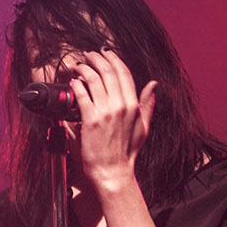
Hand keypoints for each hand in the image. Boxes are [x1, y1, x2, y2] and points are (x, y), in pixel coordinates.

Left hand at [69, 50, 156, 196]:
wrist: (113, 172)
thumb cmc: (126, 153)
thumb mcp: (143, 127)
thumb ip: (147, 104)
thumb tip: (153, 85)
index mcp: (133, 106)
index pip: (124, 73)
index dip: (113, 59)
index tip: (104, 53)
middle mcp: (121, 106)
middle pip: (108, 72)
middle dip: (96, 58)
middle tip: (87, 55)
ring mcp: (106, 112)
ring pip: (94, 79)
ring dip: (84, 68)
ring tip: (77, 66)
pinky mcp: (91, 120)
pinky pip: (83, 94)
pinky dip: (77, 85)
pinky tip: (73, 82)